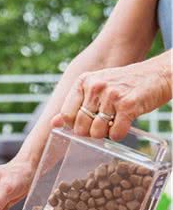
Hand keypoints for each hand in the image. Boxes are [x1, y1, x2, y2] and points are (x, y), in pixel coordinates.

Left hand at [51, 59, 170, 140]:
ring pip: (96, 132)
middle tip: (102, 125)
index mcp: (83, 82)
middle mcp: (95, 87)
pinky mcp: (128, 105)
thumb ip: (75, 105)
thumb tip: (53, 124)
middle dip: (90, 132)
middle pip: (80, 126)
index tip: (85, 123)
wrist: (157, 74)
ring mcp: (111, 95)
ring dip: (105, 134)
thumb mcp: (95, 88)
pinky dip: (118, 135)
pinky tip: (123, 125)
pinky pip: (115, 133)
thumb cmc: (124, 84)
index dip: (74, 125)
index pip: (66, 114)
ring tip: (113, 123)